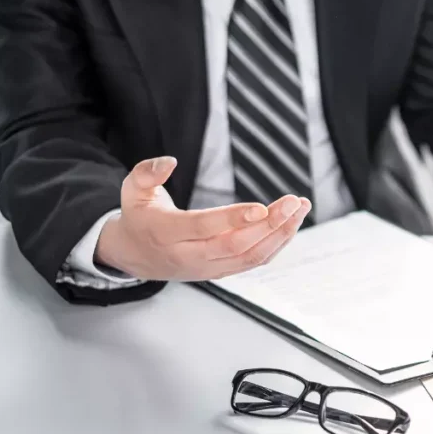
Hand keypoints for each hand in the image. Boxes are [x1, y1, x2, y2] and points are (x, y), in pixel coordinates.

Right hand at [95, 156, 311, 280]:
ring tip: (300, 209)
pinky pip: (253, 262)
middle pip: (234, 245)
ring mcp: (207, 268)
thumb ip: (147, 172)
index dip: (233, 219)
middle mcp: (188, 256)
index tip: (261, 207)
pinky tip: (291, 224)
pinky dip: (276, 245)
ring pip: (249, 257)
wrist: (135, 257)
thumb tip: (170, 161)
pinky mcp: (221, 272)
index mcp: (165, 233)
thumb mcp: (132, 190)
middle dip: (268, 225)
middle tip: (293, 202)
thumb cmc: (139, 217)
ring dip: (280, 235)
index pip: (204, 228)